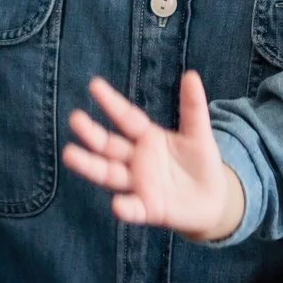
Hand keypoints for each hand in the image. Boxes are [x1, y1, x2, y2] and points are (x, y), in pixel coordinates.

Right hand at [62, 72, 245, 240]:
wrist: (214, 199)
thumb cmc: (201, 162)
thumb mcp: (198, 133)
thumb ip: (193, 107)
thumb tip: (191, 74)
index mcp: (147, 138)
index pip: (126, 118)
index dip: (111, 102)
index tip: (94, 84)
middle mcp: (136, 160)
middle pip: (109, 146)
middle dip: (91, 133)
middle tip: (75, 118)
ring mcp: (138, 184)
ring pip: (109, 174)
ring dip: (89, 166)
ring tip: (69, 154)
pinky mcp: (148, 208)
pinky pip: (133, 208)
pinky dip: (125, 207)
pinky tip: (117, 205)